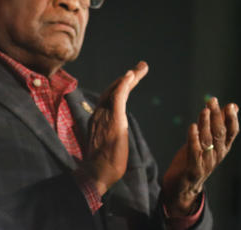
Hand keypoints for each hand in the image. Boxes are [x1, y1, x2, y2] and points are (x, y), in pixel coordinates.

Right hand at [75, 61, 148, 195]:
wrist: (99, 173)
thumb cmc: (103, 165)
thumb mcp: (106, 145)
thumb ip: (109, 135)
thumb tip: (115, 135)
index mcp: (97, 120)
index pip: (109, 98)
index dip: (120, 87)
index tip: (130, 78)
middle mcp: (99, 113)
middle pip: (113, 90)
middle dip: (127, 78)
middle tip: (141, 67)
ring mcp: (105, 115)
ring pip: (117, 89)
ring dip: (130, 77)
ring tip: (142, 67)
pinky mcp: (113, 118)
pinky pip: (118, 96)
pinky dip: (124, 84)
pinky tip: (130, 75)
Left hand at [161, 96, 240, 214]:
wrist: (183, 187)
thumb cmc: (197, 159)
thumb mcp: (210, 141)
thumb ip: (221, 124)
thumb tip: (234, 106)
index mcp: (223, 148)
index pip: (232, 132)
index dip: (232, 119)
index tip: (230, 106)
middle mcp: (217, 155)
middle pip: (220, 133)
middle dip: (217, 116)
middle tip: (212, 101)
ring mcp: (206, 162)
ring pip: (207, 140)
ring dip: (206, 124)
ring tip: (204, 110)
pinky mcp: (194, 168)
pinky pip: (194, 151)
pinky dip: (194, 138)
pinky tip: (192, 127)